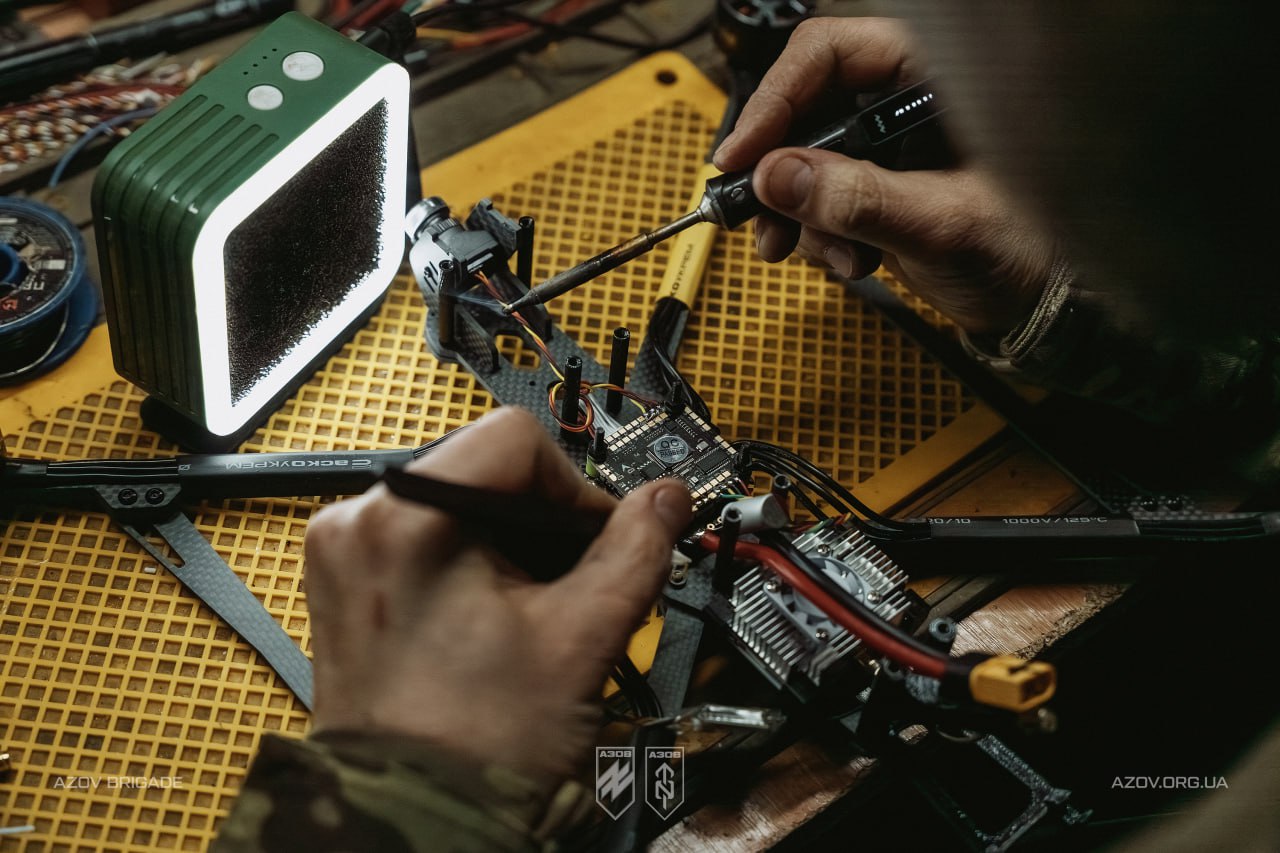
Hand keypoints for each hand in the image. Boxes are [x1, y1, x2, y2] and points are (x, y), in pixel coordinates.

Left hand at [302, 407, 691, 788]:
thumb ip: (635, 551)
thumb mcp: (580, 638)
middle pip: (485, 466)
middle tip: (573, 584)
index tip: (597, 540)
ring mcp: (345, 554)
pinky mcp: (347, 583)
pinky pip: (426, 538)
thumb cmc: (475, 749)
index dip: (575, 487)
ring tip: (535, 610)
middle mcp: (357, 521)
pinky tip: (496, 616)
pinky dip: (473, 561)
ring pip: (459, 502)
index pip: (516, 438)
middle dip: (544, 521)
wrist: (413, 822)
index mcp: (403, 516)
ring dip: (512, 542)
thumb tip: (664, 500)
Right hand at [714, 17, 1057, 335]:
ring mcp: (887, 144)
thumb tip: (780, 176)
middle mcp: (903, 99)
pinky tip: (850, 261)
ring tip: (817, 252)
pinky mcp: (875, 182)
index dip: (777, 99)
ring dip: (796, 213)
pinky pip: (816, 197)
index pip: (829, 53)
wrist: (1036, 303)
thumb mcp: (943, 224)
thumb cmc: (1028, 250)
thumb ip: (861, 200)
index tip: (745, 154)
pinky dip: (817, 233)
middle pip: (805, 108)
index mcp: (935, 74)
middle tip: (758, 212)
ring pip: (802, 158)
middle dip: (780, 170)